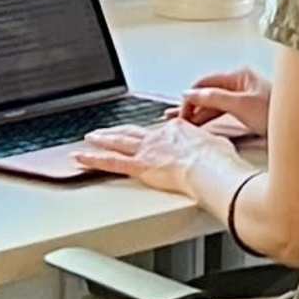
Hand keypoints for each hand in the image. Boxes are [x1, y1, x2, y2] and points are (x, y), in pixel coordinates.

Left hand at [80, 116, 239, 200]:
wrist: (210, 169)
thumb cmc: (217, 160)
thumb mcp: (218, 145)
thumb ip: (209, 146)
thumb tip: (215, 151)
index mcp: (178, 130)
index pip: (162, 132)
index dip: (155, 136)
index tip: (152, 138)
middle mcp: (159, 136)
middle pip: (133, 133)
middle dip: (119, 131)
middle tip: (106, 130)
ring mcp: (147, 150)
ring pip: (118, 143)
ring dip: (102, 139)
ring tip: (90, 137)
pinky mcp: (139, 166)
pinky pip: (110, 163)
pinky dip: (93, 159)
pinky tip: (80, 158)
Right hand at [174, 65, 271, 138]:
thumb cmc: (278, 112)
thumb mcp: (242, 104)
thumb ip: (214, 98)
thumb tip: (190, 94)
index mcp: (239, 76)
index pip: (205, 83)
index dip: (190, 98)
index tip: (181, 113)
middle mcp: (239, 84)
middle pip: (207, 94)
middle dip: (190, 106)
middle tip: (176, 121)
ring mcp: (243, 98)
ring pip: (213, 105)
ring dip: (196, 114)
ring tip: (180, 125)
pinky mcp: (246, 111)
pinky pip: (221, 113)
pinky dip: (208, 119)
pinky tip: (197, 126)